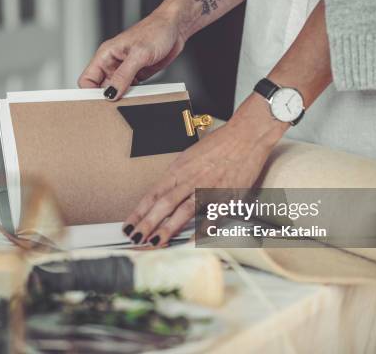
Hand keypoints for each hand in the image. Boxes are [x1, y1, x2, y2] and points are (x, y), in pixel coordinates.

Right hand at [77, 9, 185, 99]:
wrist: (175, 28)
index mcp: (106, 55)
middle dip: (106, 99)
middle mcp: (112, 63)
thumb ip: (123, 75)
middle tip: (115, 107)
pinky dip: (132, 96)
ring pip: (115, 91)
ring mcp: (124, 70)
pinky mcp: (136, 75)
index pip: (87, 79)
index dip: (89, 93)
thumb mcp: (139, 54)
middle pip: (99, 88)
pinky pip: (129, 90)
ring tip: (129, 101)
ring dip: (120, 98)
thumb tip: (111, 93)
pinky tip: (138, 97)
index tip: (100, 102)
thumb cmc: (156, 30)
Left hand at [122, 94, 287, 245]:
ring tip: (156, 242)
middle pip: (164, 204)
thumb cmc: (219, 144)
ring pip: (184, 211)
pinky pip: (213, 215)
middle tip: (136, 238)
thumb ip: (177, 177)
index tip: (129, 225)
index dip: (139, 212)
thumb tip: (162, 194)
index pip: (153, 194)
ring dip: (168, 228)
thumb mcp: (189, 157)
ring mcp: (209, 188)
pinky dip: (202, 229)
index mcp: (179, 170)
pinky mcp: (228, 195)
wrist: (246, 134)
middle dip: (148, 224)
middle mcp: (191, 180)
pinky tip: (192, 241)